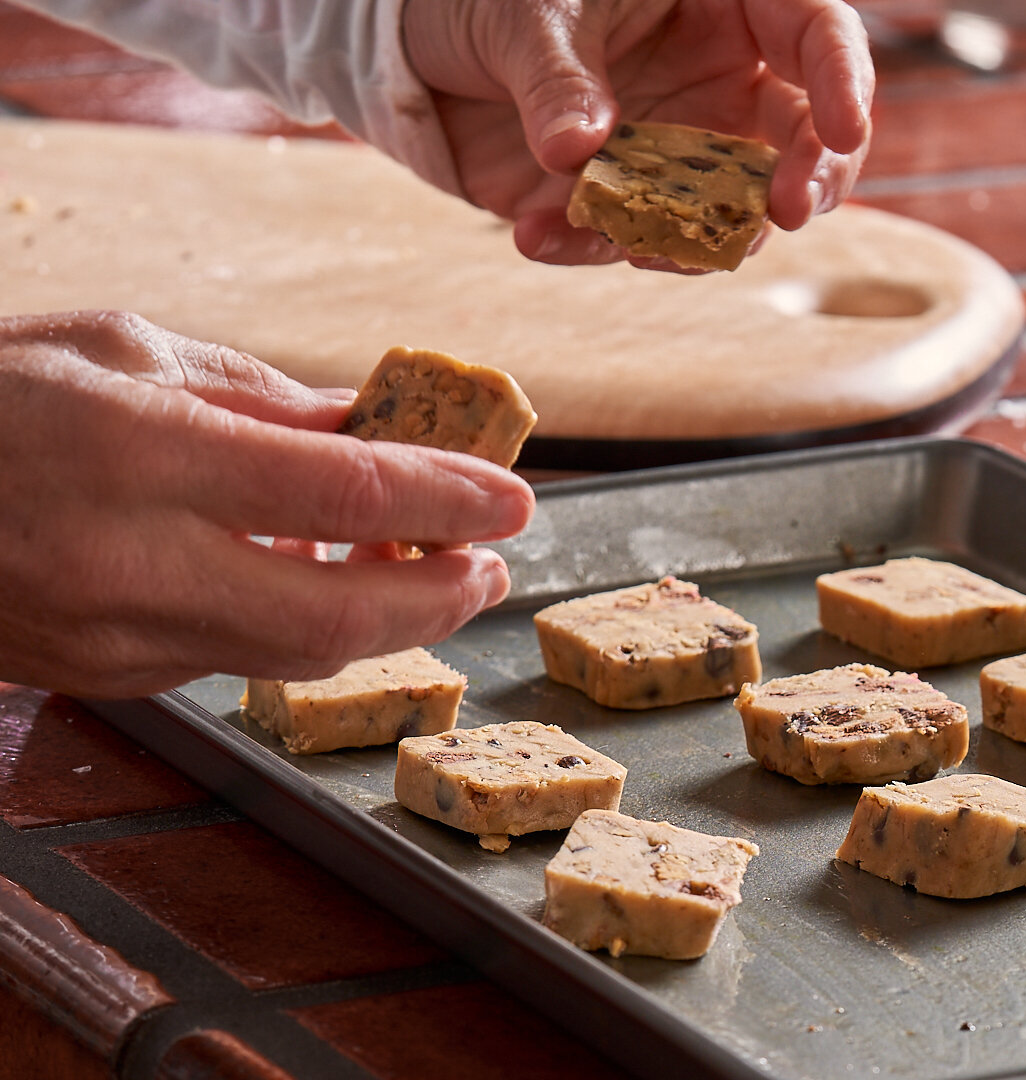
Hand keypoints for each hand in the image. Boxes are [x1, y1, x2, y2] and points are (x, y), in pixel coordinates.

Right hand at [0, 311, 533, 697]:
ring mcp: (119, 639)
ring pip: (299, 653)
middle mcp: (134, 564)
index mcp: (142, 454)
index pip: (343, 492)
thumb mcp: (128, 352)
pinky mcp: (112, 676)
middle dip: (439, 598)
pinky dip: (306, 623)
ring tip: (430, 569)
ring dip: (385, 617)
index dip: (447, 499)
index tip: (516, 499)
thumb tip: (368, 427)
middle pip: (339, 615)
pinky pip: (242, 657)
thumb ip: (262, 399)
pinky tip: (326, 578)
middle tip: (490, 565)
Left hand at [403, 0, 873, 266]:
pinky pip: (624, 237)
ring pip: (718, 210)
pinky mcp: (620, 199)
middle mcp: (713, 83)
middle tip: (784, 215)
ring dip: (689, 239)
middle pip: (798, 139)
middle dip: (801, 181)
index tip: (844, 131)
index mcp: (724, 5)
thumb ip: (558, 79)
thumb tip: (579, 150)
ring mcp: (670, 149)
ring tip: (633, 245)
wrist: (427, 50)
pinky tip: (533, 234)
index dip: (841, 82)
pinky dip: (584, 246)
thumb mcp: (525, 15)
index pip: (814, 35)